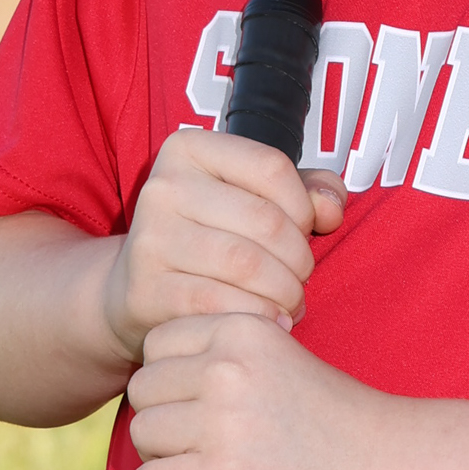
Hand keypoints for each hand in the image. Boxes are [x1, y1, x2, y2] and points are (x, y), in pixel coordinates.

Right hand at [101, 128, 345, 365]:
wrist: (136, 288)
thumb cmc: (210, 237)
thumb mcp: (253, 198)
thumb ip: (306, 191)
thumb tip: (332, 209)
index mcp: (188, 149)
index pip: (272, 167)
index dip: (304, 207)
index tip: (302, 232)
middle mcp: (162, 186)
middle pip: (266, 221)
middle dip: (299, 259)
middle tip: (299, 280)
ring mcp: (150, 239)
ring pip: (248, 265)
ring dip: (285, 292)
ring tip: (289, 302)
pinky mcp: (145, 290)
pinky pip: (222, 304)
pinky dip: (259, 317)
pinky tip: (268, 321)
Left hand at [125, 312, 381, 469]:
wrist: (380, 464)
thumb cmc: (332, 413)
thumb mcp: (280, 353)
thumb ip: (226, 352)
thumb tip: (162, 368)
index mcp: (241, 329)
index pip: (158, 342)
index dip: (171, 373)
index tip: (195, 395)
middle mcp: (225, 370)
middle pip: (144, 389)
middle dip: (162, 413)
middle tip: (194, 435)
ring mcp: (220, 425)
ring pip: (142, 434)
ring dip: (161, 454)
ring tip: (197, 463)